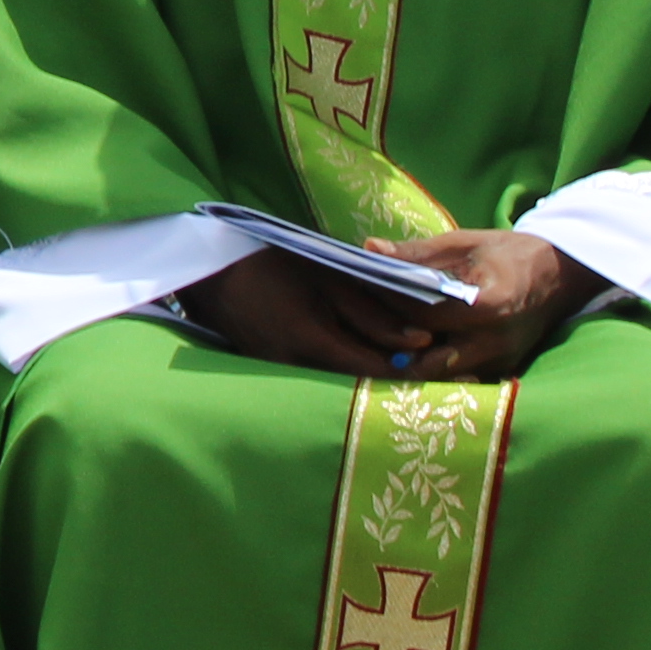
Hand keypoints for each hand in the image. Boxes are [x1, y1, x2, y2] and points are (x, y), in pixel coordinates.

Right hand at [184, 240, 519, 378]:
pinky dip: (347, 374)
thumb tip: (418, 337)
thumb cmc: (266, 262)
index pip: (375, 371)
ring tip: (415, 369)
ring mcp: (282, 374)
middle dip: (401, 382)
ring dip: (375, 379)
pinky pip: (321, 380)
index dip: (413, 373)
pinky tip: (367, 361)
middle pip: (363, 387)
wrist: (205, 274)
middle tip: (442, 375)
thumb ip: (370, 307)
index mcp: (311, 338)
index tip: (445, 368)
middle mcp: (297, 367)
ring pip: (343, 386)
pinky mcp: (274, 374)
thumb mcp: (323, 273)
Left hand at [366, 226, 593, 383]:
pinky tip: (410, 350)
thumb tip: (371, 250)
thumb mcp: (466, 243)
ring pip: (441, 377)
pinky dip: (433, 368)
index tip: (362, 292)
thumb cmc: (510, 254)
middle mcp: (496, 343)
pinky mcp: (501, 372)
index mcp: (490, 306)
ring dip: (411, 363)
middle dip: (394, 347)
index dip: (391, 305)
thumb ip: (419, 252)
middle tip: (365, 328)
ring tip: (381, 340)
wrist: (562, 276)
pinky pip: (458, 379)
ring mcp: (500, 363)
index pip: (426, 316)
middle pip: (429, 360)